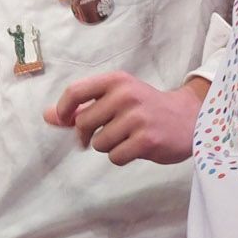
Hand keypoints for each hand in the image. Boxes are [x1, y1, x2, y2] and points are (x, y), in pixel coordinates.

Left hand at [46, 70, 202, 165]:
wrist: (190, 118)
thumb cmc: (145, 108)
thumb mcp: (116, 98)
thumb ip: (82, 107)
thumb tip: (47, 116)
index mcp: (116, 81)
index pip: (75, 91)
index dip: (63, 110)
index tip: (64, 120)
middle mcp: (126, 95)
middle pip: (83, 123)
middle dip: (88, 134)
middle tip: (104, 132)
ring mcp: (137, 118)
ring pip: (99, 143)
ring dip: (109, 146)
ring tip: (128, 137)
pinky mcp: (147, 140)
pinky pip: (115, 157)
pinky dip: (121, 157)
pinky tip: (136, 147)